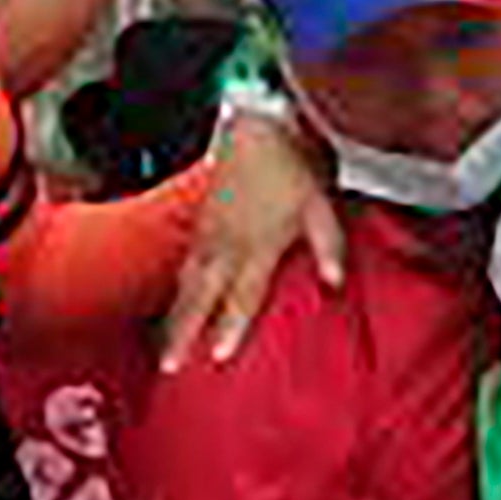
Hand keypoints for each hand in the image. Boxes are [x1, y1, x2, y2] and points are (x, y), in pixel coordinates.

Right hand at [162, 109, 343, 367]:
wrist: (256, 132)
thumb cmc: (292, 171)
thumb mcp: (320, 207)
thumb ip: (329, 246)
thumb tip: (336, 283)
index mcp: (256, 246)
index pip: (242, 296)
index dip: (230, 327)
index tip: (217, 357)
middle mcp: (226, 247)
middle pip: (201, 299)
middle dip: (183, 335)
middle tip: (170, 368)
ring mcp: (208, 237)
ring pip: (186, 286)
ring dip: (174, 320)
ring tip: (165, 351)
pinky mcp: (200, 227)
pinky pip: (184, 267)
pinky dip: (176, 292)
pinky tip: (174, 308)